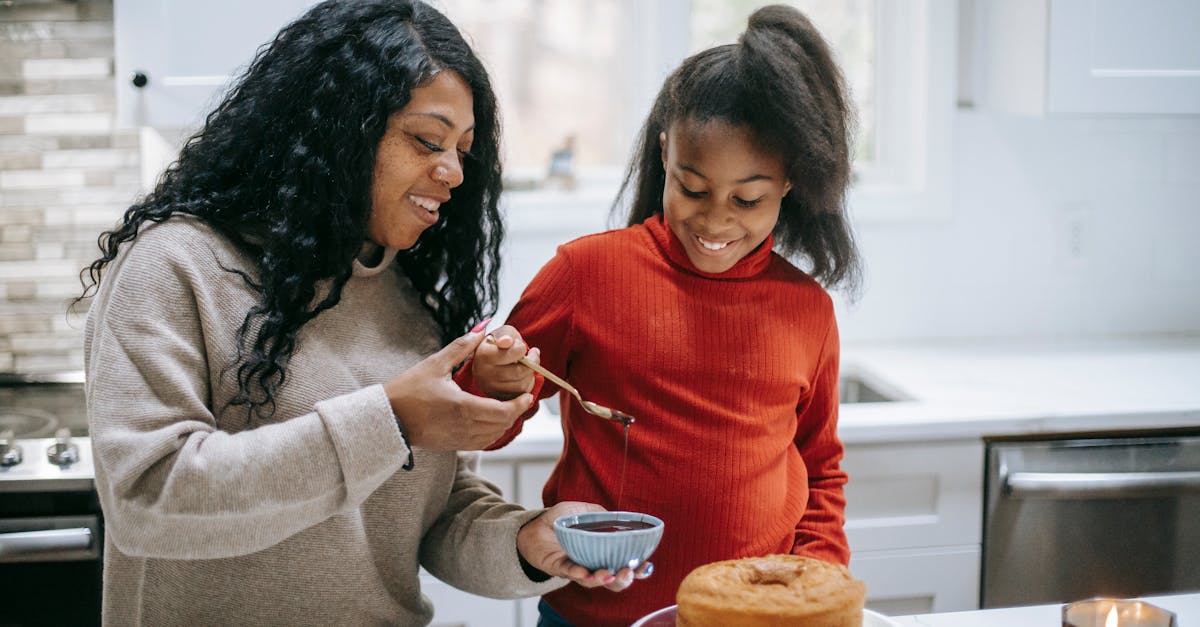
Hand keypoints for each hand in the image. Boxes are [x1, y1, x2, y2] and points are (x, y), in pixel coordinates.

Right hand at [382, 326, 533, 450]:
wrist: (385, 418)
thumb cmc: (408, 390)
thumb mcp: (435, 364)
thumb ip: (462, 346)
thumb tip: (484, 327)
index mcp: (462, 407)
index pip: (503, 411)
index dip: (520, 405)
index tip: (528, 395)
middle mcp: (463, 427)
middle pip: (502, 425)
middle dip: (516, 412)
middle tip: (522, 399)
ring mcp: (458, 439)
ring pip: (493, 436)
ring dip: (504, 423)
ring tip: (508, 408)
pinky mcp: (452, 445)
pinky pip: (481, 443)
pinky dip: (491, 433)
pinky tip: (490, 421)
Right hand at [472, 324, 537, 400]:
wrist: (492, 361)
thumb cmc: (499, 345)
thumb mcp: (503, 333)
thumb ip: (506, 335)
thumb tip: (506, 341)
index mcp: (482, 355)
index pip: (513, 353)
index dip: (521, 349)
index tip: (521, 347)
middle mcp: (483, 375)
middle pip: (519, 372)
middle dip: (531, 363)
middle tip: (531, 356)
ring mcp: (490, 389)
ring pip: (522, 385)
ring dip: (530, 374)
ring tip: (524, 366)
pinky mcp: (499, 399)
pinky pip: (522, 395)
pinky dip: (527, 385)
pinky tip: (521, 377)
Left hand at [516, 501, 653, 591]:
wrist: (532, 527)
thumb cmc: (559, 520)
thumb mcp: (582, 511)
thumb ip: (599, 514)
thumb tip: (616, 518)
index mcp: (601, 554)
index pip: (623, 566)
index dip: (637, 570)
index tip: (646, 566)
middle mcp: (590, 566)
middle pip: (612, 581)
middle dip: (623, 580)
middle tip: (628, 572)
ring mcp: (574, 569)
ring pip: (592, 581)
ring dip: (602, 579)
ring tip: (609, 574)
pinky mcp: (556, 567)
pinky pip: (568, 572)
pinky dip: (577, 573)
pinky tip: (584, 571)